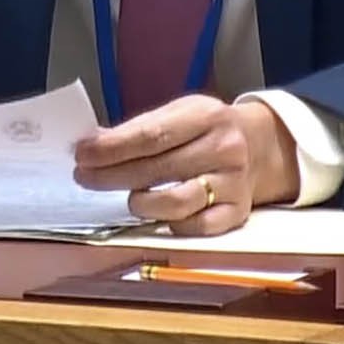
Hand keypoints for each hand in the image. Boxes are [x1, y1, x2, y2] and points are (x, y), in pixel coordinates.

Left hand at [71, 95, 299, 236]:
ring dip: (141, 203)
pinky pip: (196, 228)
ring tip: (127, 197)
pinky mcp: (237, 213)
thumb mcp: (180, 114)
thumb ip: (140, 129)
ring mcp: (233, 183)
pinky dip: (170, 225)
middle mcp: (224, 149)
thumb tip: (91, 144)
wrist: (260, 146)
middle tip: (84, 177)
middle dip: (112, 175)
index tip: (82, 153)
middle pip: (158, 168)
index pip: (152, 134)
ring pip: (177, 203)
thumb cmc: (207, 130)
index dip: (113, 147)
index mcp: (207, 116)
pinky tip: (158, 216)